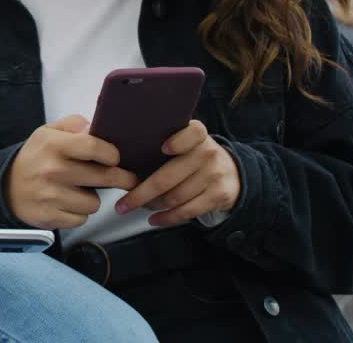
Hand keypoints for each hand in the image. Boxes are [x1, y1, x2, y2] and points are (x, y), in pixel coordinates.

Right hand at [5, 114, 139, 229]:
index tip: (116, 158)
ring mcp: (51, 196)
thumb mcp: (49, 132)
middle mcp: (52, 170)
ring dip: (92, 198)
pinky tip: (69, 203)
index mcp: (53, 145)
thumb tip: (96, 129)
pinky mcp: (50, 217)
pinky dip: (79, 213)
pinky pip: (81, 219)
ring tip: (80, 191)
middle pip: (103, 177)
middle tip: (128, 179)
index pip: (94, 147)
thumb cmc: (36, 158)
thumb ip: (75, 125)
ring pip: (94, 203)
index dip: (112, 154)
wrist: (7, 187)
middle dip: (122, 179)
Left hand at [115, 120, 240, 226]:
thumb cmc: (194, 156)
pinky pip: (187, 211)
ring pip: (175, 197)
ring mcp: (214, 175)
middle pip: (169, 177)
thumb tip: (120, 159)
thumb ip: (164, 141)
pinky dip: (166, 218)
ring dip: (151, 206)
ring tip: (136, 208)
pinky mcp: (218, 196)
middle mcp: (207, 153)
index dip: (178, 141)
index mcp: (198, 135)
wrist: (232, 173)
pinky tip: (153, 220)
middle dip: (140, 194)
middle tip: (121, 205)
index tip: (163, 149)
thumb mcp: (187, 141)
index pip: (192, 133)